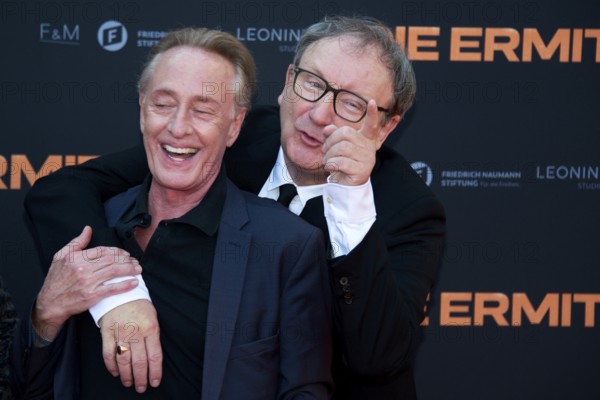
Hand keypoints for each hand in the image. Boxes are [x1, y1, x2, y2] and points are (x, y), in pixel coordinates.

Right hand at [34, 226, 141, 341]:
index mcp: (76, 258)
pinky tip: (134, 282)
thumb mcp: (61, 256)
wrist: (50, 303)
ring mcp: (88, 283)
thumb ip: (76, 242)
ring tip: (138, 269)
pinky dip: (125, 285)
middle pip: (111, 260)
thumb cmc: (55, 279)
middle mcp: (83, 269)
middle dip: (127, 259)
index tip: (126, 254)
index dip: (117, 251)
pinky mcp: (91, 296)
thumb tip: (88, 229)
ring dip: (129, 269)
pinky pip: (112, 289)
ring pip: (114, 271)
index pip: (103, 250)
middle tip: (135, 261)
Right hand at [99, 299, 161, 392]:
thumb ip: (153, 336)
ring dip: (127, 376)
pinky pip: (108, 354)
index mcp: (151, 328)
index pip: (155, 356)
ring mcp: (120, 333)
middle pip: (139, 362)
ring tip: (129, 383)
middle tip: (141, 387)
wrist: (121, 290)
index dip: (155, 372)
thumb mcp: (153, 317)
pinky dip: (111, 366)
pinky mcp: (107, 333)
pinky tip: (116, 373)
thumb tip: (153, 357)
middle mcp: (136, 332)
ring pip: (124, 361)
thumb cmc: (140, 305)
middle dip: (141, 378)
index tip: (155, 382)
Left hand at [322, 100, 381, 185]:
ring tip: (328, 161)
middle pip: (345, 133)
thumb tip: (327, 128)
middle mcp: (368, 148)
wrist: (345, 186)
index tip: (371, 102)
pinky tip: (331, 168)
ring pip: (342, 148)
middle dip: (330, 141)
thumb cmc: (342, 164)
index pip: (371, 125)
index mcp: (365, 139)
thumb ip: (332, 136)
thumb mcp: (336, 147)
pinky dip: (331, 164)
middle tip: (325, 151)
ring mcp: (367, 159)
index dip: (372, 114)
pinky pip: (341, 162)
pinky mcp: (361, 171)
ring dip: (329, 155)